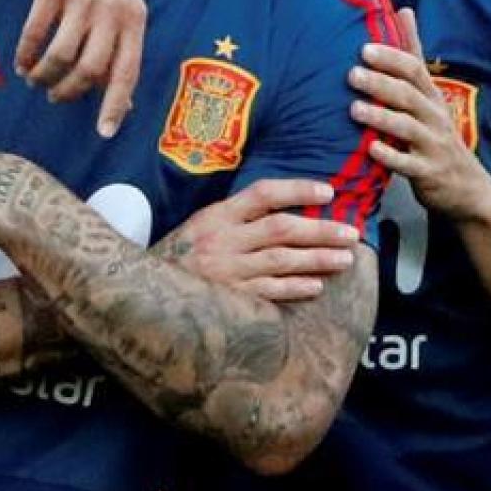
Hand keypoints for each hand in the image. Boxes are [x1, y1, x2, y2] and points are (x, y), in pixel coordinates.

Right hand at [17, 0, 145, 138]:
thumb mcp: (123, 5)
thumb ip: (123, 47)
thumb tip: (125, 104)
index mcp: (135, 18)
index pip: (128, 72)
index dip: (115, 105)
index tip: (103, 133)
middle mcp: (113, 10)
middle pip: (90, 69)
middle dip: (68, 91)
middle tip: (54, 96)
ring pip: (61, 55)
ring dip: (44, 75)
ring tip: (34, 78)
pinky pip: (36, 32)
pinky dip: (26, 53)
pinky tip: (21, 60)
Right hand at [156, 179, 361, 301]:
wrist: (138, 291)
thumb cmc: (181, 255)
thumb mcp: (202, 225)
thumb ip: (238, 217)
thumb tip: (287, 206)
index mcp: (217, 215)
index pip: (263, 194)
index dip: (297, 190)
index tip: (329, 193)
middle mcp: (222, 240)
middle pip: (281, 229)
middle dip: (320, 230)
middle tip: (351, 233)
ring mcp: (225, 271)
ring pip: (280, 261)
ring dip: (316, 259)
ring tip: (345, 259)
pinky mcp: (227, 300)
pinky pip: (267, 293)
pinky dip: (293, 288)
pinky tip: (316, 286)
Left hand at [347, 8, 490, 222]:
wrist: (467, 187)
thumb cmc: (436, 134)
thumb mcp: (429, 95)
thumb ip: (413, 56)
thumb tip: (404, 10)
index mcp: (431, 97)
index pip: (415, 70)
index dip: (392, 58)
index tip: (365, 48)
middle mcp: (435, 118)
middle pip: (409, 96)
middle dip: (381, 84)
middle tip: (351, 74)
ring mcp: (433, 146)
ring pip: (407, 128)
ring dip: (381, 117)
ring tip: (354, 109)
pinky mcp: (429, 174)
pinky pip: (408, 164)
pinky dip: (390, 156)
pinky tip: (370, 148)